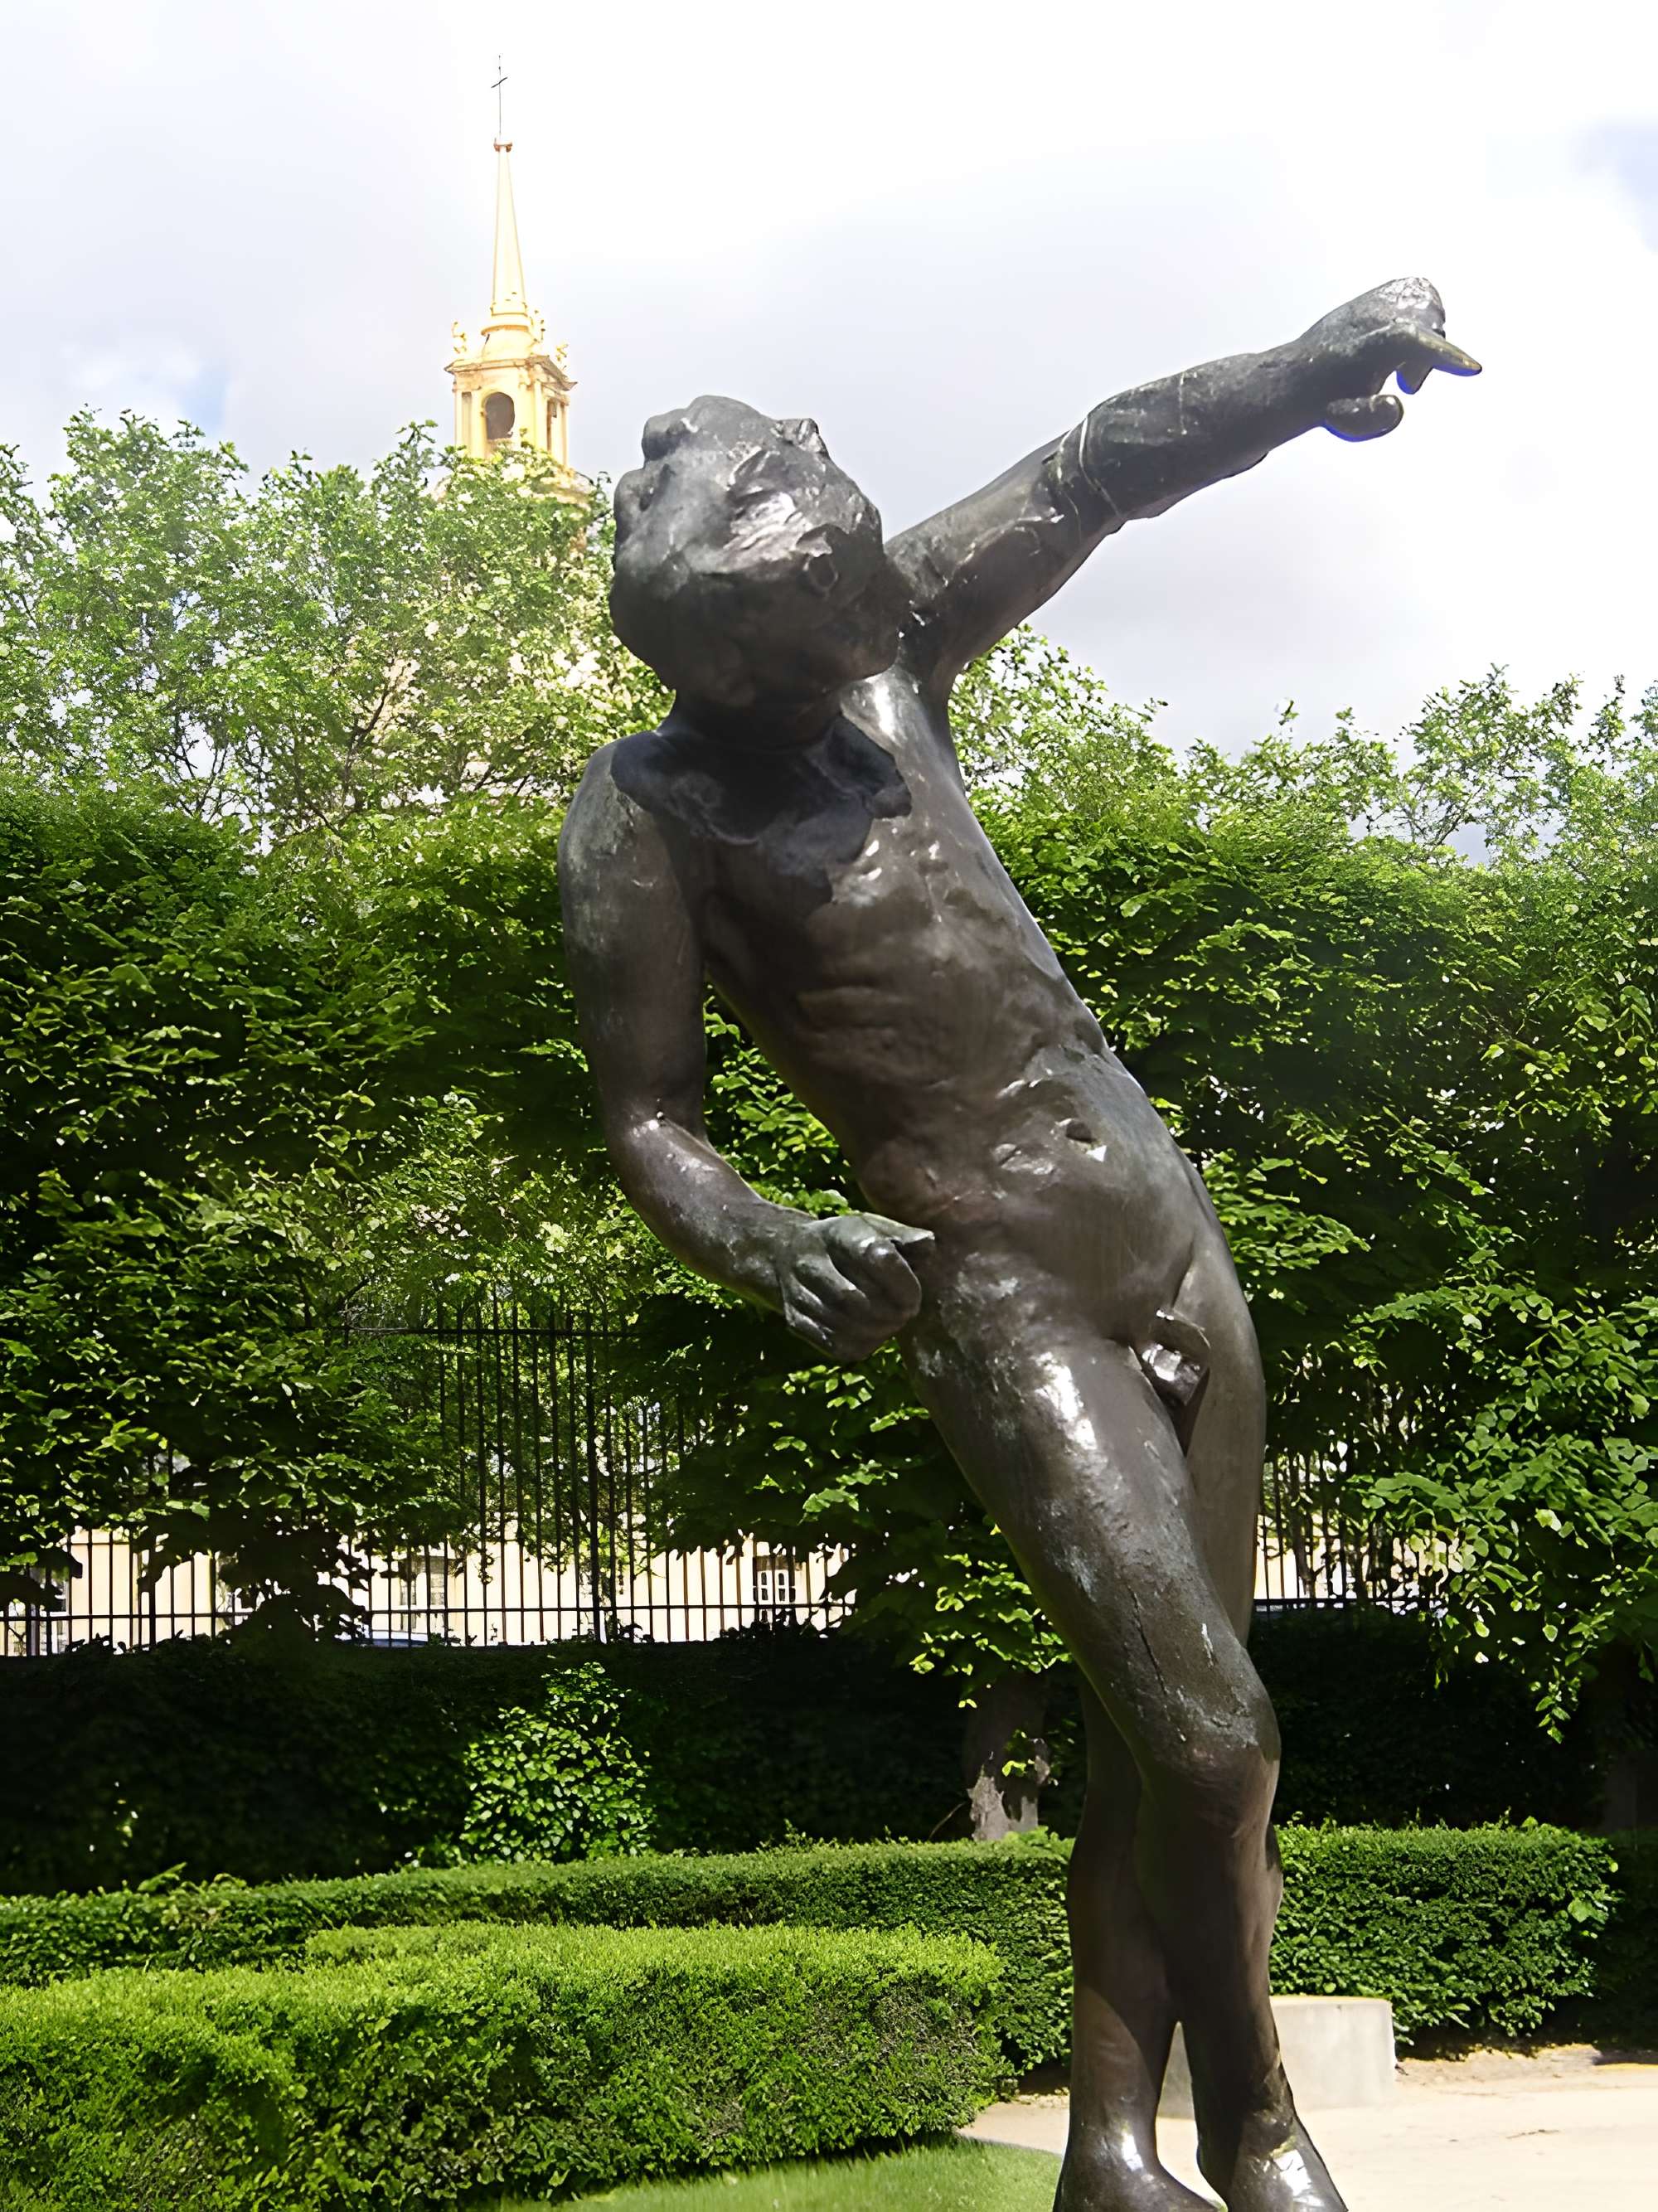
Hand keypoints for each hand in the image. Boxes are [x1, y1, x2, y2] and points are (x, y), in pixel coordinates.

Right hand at [773, 1211, 933, 1358]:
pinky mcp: (795, 1320)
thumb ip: (904, 1237)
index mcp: (838, 1233)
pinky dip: (861, 1344)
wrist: (785, 1254)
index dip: (903, 1284)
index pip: (876, 1257)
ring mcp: (798, 1293)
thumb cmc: (844, 1243)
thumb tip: (928, 1246)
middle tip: (905, 1315)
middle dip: (890, 1313)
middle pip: (856, 1298)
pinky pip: (834, 1344)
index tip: (914, 1297)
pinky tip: (871, 1334)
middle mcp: (811, 1261)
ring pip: (844, 1324)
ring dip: (878, 1331)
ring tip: (890, 1324)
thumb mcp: (873, 1228)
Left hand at [1301, 277, 1480, 441]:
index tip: (1471, 369)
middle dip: (1430, 355)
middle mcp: (1371, 314)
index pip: (1411, 341)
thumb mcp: (1345, 419)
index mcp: (1364, 344)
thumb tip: (1395, 405)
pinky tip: (1405, 346)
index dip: (1445, 356)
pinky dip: (1423, 320)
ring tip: (1402, 370)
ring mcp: (1380, 298)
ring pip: (1429, 307)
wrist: (1303, 372)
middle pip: (1428, 324)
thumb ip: (1371, 418)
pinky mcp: (1387, 292)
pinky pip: (1422, 296)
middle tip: (1407, 385)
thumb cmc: (1327, 400)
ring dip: (1427, 339)